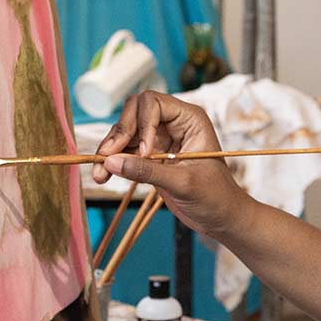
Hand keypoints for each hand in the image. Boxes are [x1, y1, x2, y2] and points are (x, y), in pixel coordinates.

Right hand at [92, 90, 256, 241]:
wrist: (220, 218)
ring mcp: (159, 139)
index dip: (142, 124)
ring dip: (109, 150)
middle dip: (119, 134)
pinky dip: (112, 162)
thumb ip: (148, 171)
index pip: (153, 103)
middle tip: (107, 158)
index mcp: (189, 119)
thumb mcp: (183, 183)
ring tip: (100, 174)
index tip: (143, 153)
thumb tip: (111, 161)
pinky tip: (103, 176)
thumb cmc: (215, 197)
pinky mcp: (149, 156)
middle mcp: (172, 123)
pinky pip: (124, 151)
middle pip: (133, 112)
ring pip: (125, 132)